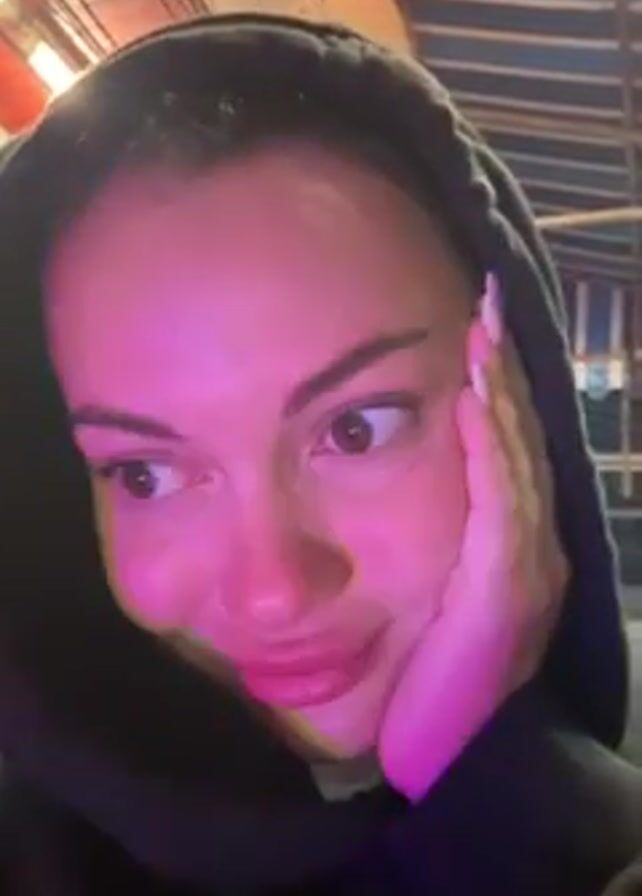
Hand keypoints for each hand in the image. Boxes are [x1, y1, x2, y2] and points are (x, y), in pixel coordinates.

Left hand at [378, 273, 568, 801]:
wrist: (431, 746)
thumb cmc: (409, 672)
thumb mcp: (407, 587)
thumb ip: (400, 532)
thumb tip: (358, 463)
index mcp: (497, 541)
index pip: (497, 449)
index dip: (488, 387)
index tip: (468, 326)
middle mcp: (523, 545)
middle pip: (513, 441)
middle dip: (500, 371)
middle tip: (485, 299)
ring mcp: (523, 567)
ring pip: (514, 461)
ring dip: (498, 394)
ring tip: (483, 329)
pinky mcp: (505, 591)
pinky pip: (500, 505)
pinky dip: (490, 451)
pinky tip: (473, 401)